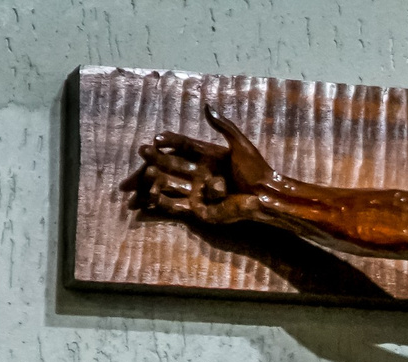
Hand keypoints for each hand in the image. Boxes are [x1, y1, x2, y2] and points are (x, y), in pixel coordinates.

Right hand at [127, 106, 284, 225]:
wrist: (265, 196)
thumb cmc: (256, 170)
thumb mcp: (240, 145)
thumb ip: (223, 126)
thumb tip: (207, 106)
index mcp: (208, 157)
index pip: (184, 146)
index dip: (170, 141)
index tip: (157, 137)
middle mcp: (200, 173)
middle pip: (172, 165)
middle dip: (156, 159)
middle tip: (142, 151)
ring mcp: (198, 192)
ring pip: (171, 184)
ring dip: (157, 180)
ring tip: (145, 174)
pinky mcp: (200, 210)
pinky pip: (178, 206)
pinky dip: (164, 202)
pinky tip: (152, 196)